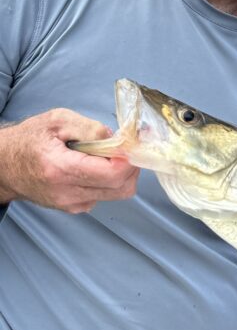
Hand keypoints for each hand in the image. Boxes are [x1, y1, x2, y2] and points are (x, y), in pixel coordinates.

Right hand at [0, 109, 138, 212]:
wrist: (5, 166)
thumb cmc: (29, 140)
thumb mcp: (57, 120)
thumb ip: (89, 128)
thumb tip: (115, 138)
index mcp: (61, 168)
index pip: (112, 173)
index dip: (129, 159)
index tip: (130, 144)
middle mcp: (67, 192)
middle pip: (121, 188)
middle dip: (130, 166)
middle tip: (124, 148)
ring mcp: (71, 204)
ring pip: (116, 194)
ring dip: (121, 174)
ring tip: (108, 156)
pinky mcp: (74, 208)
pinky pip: (104, 196)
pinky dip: (108, 182)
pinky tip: (95, 167)